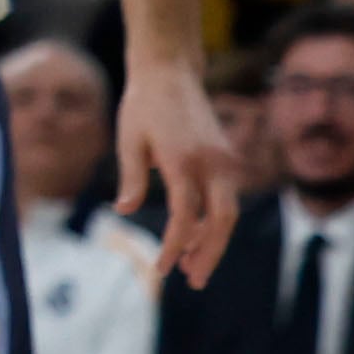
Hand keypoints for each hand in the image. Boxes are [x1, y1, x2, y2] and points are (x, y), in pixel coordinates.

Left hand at [117, 52, 242, 287]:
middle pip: (221, 220)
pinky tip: (195, 236)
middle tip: (192, 280)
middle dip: (209, 253)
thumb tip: (124, 211)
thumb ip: (131, 177)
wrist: (170, 72)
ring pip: (229, 212)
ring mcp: (225, 160)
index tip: (162, 268)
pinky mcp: (228, 158)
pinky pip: (227, 198)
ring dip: (213, 241)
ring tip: (190, 266)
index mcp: (183, 160)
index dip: (174, 245)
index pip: (185, 216)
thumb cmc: (143, 104)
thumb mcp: (128, 138)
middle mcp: (212, 162)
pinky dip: (215, 221)